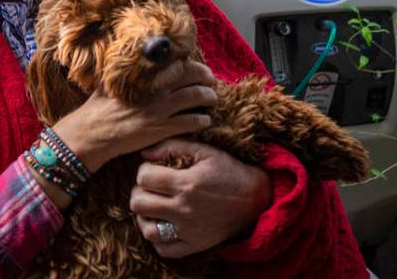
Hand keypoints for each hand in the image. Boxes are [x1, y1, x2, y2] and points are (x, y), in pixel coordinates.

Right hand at [52, 61, 217, 171]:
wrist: (92, 134)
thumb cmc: (97, 109)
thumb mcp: (107, 84)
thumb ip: (120, 73)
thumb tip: (121, 59)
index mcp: (144, 77)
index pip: (177, 64)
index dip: (194, 66)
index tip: (200, 69)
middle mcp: (155, 90)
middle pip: (192, 78)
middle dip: (207, 79)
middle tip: (212, 83)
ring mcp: (160, 110)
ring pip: (195, 98)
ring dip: (209, 98)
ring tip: (213, 100)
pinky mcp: (162, 129)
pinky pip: (190, 122)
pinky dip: (202, 121)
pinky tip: (205, 121)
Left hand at [130, 139, 271, 258]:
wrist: (256, 198)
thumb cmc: (229, 170)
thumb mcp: (204, 151)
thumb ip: (173, 146)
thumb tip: (144, 152)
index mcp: (186, 184)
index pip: (144, 178)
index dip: (143, 172)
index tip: (152, 171)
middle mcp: (185, 209)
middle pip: (139, 204)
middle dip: (139, 192)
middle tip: (149, 189)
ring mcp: (189, 230)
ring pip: (147, 230)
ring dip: (144, 217)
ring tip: (152, 207)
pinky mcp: (195, 244)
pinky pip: (164, 249)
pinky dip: (158, 239)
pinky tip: (162, 225)